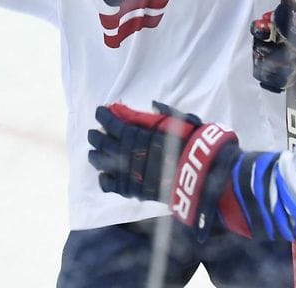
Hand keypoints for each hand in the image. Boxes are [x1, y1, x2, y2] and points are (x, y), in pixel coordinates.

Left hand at [88, 102, 239, 232]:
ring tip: (93, 152)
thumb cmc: (195, 146)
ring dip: (95, 155)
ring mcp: (128, 172)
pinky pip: (109, 185)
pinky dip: (104, 179)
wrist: (202, 178)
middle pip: (104, 142)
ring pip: (102, 163)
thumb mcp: (184, 122)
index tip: (100, 111)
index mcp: (139, 134)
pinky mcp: (131, 190)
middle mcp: (129, 152)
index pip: (114, 123)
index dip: (105, 116)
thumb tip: (153, 104)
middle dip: (96, 136)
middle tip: (93, 132)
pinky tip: (104, 175)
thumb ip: (165, 113)